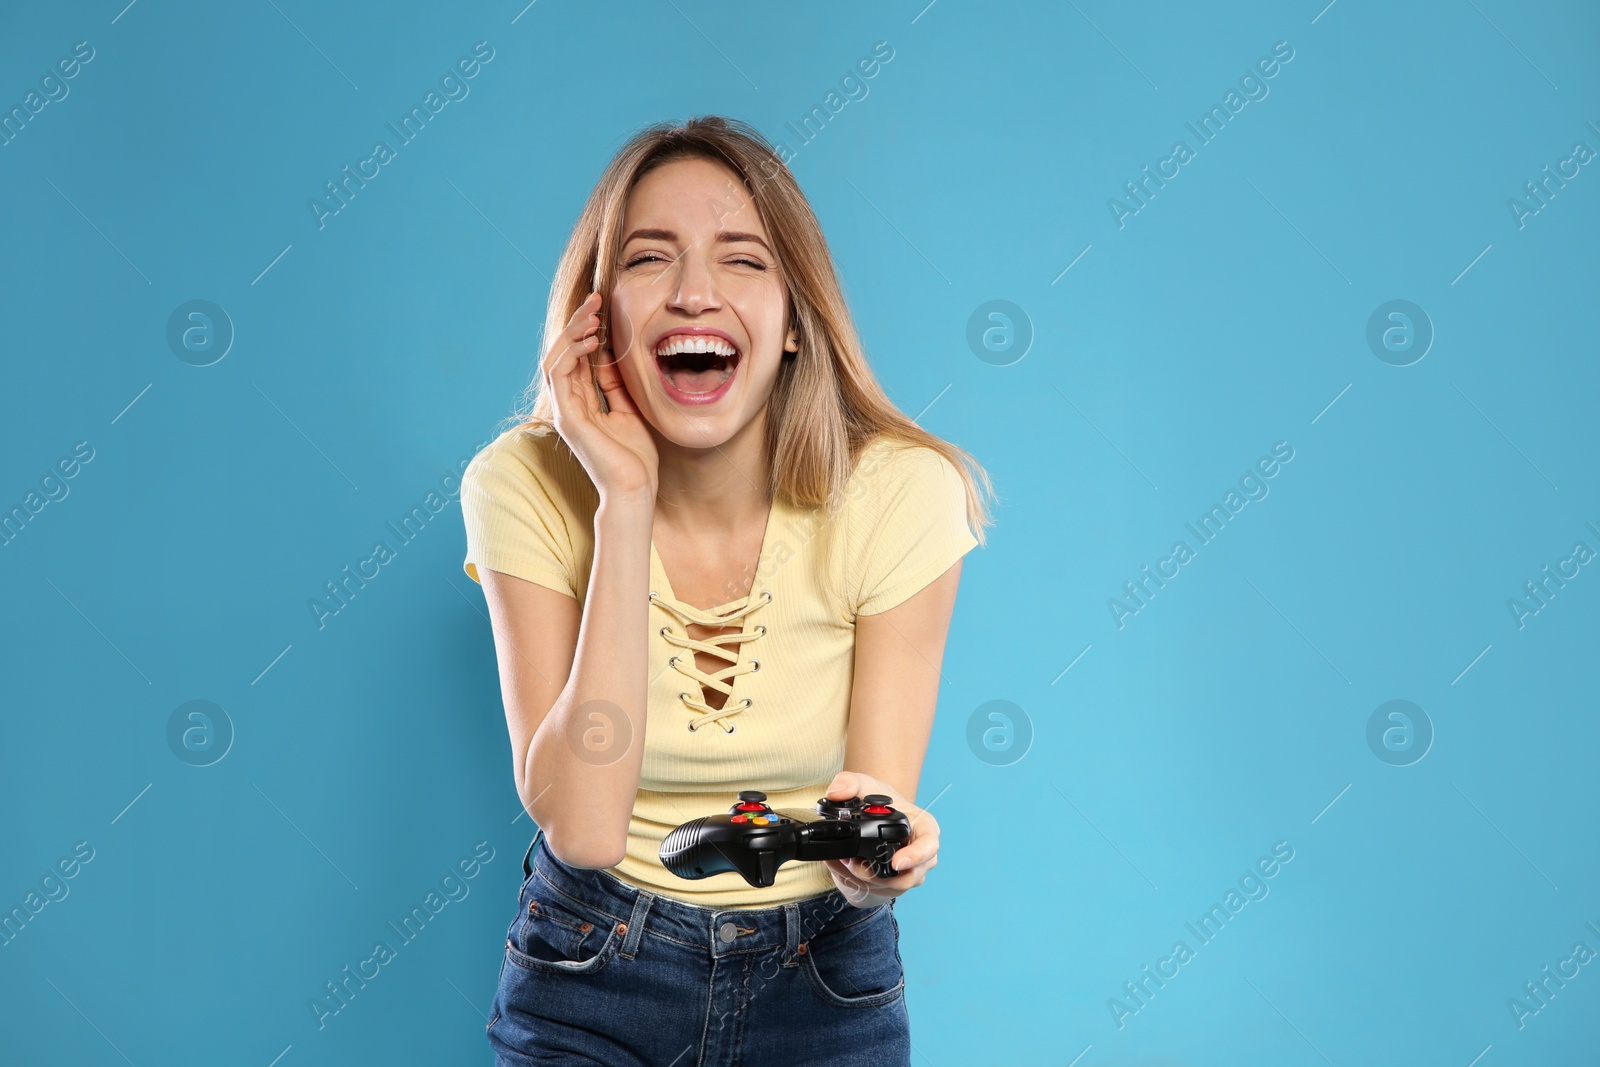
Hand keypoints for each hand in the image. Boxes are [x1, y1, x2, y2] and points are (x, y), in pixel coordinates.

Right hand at [543, 291, 658, 502]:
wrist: (636, 489)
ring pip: (556, 358)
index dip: (587, 330)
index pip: (577, 358)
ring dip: (572, 332)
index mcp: (583, 404)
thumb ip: (615, 383)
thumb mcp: (630, 408)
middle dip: (577, 323)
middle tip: (595, 300)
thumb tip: (610, 353)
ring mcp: (565, 411)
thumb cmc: (636, 458)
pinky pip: (559, 374)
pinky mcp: (567, 417)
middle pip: (563, 353)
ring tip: (592, 314)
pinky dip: (572, 352)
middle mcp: (569, 405)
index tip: (603, 308)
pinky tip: (591, 340)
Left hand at [819, 770, 938, 908]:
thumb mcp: (863, 783)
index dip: (916, 857)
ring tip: (845, 860)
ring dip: (862, 879)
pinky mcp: (892, 886)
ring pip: (888, 888)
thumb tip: (836, 793)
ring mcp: (909, 873)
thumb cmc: (878, 800)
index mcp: (924, 829)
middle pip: (907, 876)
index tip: (896, 862)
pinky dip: (856, 883)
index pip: (929, 846)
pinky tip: (845, 866)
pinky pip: (875, 891)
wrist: (874, 816)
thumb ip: (848, 782)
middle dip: (876, 875)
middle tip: (852, 862)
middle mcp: (922, 855)